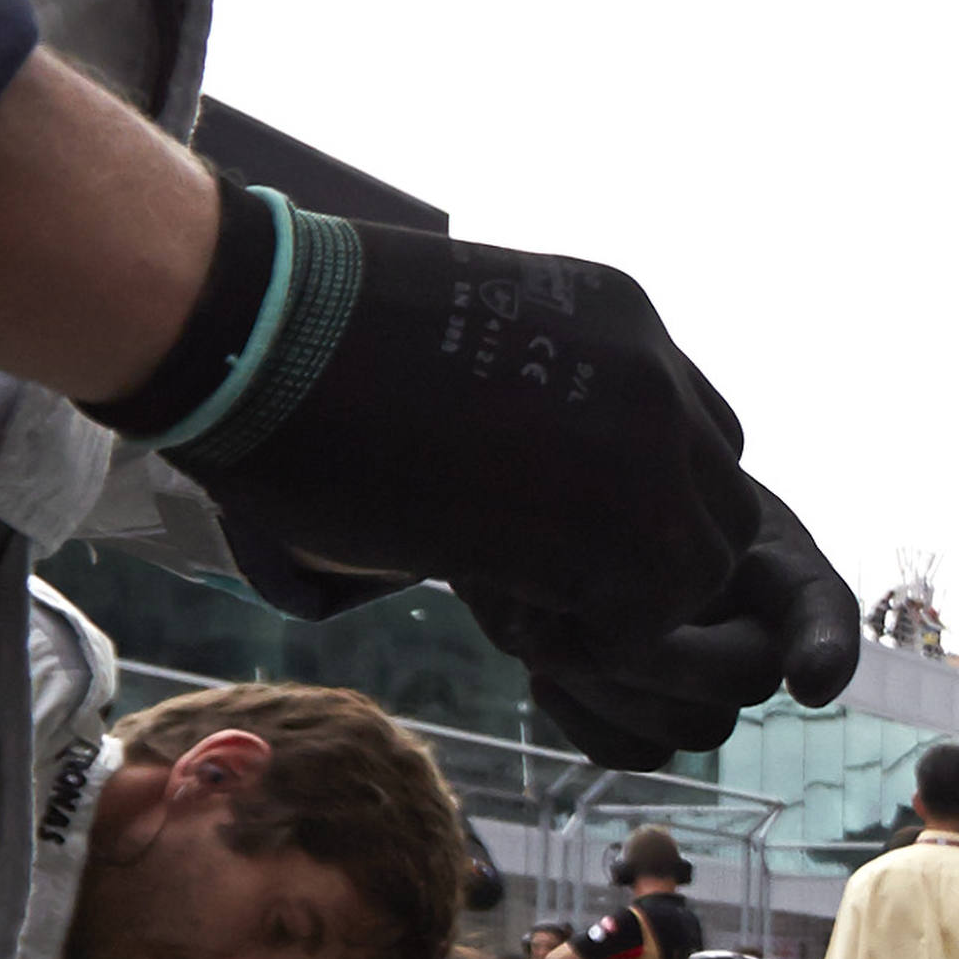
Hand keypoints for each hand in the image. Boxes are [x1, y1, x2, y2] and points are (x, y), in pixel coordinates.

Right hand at [107, 205, 860, 766]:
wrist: (241, 326)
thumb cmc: (305, 342)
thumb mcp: (466, 348)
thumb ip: (542, 406)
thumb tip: (549, 477)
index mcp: (623, 317)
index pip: (697, 438)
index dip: (635, 502)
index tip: (541, 519)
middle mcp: (657, 371)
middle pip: (717, 511)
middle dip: (644, 564)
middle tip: (530, 572)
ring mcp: (653, 442)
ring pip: (696, 574)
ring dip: (616, 605)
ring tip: (507, 589)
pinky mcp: (627, 522)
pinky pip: (648, 624)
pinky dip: (585, 641)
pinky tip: (499, 607)